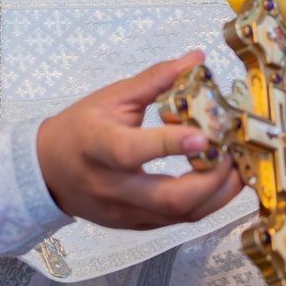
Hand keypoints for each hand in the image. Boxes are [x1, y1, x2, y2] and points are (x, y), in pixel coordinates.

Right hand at [37, 51, 243, 230]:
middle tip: (232, 153)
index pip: (131, 151)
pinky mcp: (135, 225)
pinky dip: (206, 203)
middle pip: (167, 198)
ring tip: (237, 167)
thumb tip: (194, 60)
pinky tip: (220, 182)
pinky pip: (178, 221)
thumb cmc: (78, 131)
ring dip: (218, 194)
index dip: (169, 145)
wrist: (48, 172)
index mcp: (98, 146)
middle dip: (211, 179)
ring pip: (180, 215)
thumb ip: (156, 80)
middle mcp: (111, 185)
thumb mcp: (112, 98)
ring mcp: (124, 211)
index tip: (201, 136)